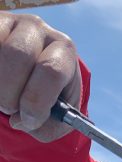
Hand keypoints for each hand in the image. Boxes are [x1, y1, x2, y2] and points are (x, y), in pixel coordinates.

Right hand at [0, 12, 80, 141]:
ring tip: (3, 97)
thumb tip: (21, 121)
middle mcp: (38, 30)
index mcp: (63, 51)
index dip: (36, 102)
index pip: (51, 71)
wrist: (31, 78)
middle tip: (10, 109)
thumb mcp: (56, 117)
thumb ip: (46, 126)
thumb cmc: (47, 99)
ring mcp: (10, 22)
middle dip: (11, 93)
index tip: (28, 120)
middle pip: (19, 56)